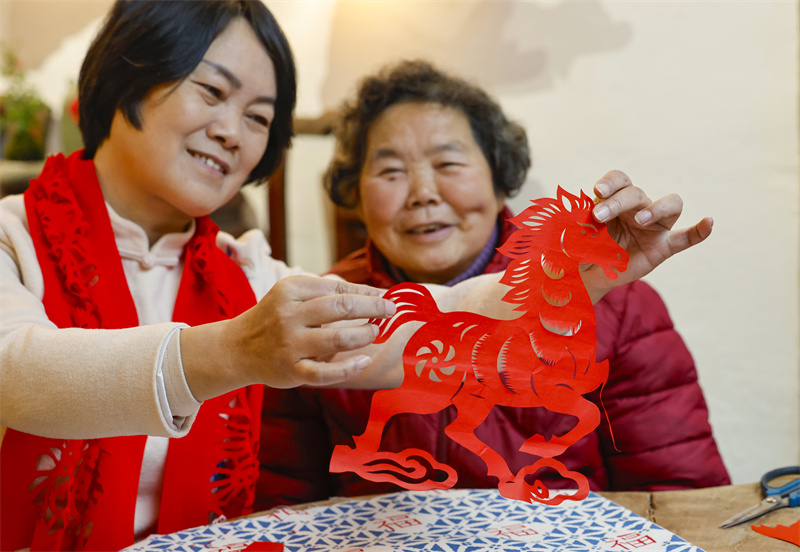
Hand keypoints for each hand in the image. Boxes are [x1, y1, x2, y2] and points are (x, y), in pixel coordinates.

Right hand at [181, 276, 395, 399]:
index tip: (385, 297)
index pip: (337, 289)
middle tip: (391, 311)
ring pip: (336, 338)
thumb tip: (372, 293)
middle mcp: (289, 315)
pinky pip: (325, 372)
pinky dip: (348, 368)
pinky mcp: (291, 371)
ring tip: (375, 332)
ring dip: (363, 334)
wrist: (236, 348)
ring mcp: (290, 345)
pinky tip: (364, 361)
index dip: (366, 293)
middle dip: (372, 308)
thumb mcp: (292, 295)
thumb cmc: (274, 317)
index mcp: (290, 291)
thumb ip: (325, 292)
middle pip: (340, 308)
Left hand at [581, 170, 712, 297]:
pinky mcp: (664, 247)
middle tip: (599, 216)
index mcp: (616, 199)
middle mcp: (639, 207)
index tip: (597, 192)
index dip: (610, 183)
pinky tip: (709, 222)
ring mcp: (654, 226)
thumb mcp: (581, 233)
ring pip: (670, 205)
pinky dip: (699, 231)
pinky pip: (686, 238)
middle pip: (637, 193)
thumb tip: (585, 218)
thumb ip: (584, 223)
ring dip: (656, 208)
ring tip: (640, 220)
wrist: (591, 273)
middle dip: (617, 202)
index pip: (620, 180)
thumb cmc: (585, 247)